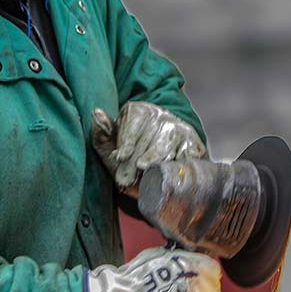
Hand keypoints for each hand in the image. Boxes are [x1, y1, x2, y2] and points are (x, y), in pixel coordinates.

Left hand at [91, 102, 205, 195]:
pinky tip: (168, 177)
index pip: (134, 123)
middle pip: (150, 138)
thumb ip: (102, 133)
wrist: (155, 167)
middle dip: (137, 161)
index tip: (120, 157)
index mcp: (139, 111)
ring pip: (168, 147)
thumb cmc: (129, 156)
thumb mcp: (110, 145)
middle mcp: (161, 116)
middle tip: (125, 180)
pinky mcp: (194, 143)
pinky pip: (187, 155)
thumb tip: (96, 113)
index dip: (127, 142)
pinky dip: (178, 166)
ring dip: (156, 163)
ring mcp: (179, 129)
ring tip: (145, 177)